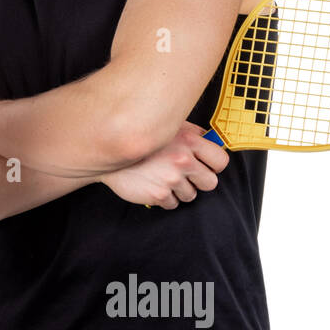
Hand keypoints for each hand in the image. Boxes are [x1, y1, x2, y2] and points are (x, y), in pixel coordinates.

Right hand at [100, 121, 228, 209]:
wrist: (108, 151)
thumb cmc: (140, 138)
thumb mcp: (168, 126)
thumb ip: (191, 132)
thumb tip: (209, 139)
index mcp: (189, 141)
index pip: (221, 161)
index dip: (214, 165)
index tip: (207, 166)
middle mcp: (183, 160)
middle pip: (210, 182)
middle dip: (199, 181)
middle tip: (186, 176)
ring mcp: (171, 179)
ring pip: (191, 195)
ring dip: (180, 190)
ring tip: (164, 179)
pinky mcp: (158, 194)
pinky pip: (172, 204)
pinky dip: (164, 198)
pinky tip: (154, 185)